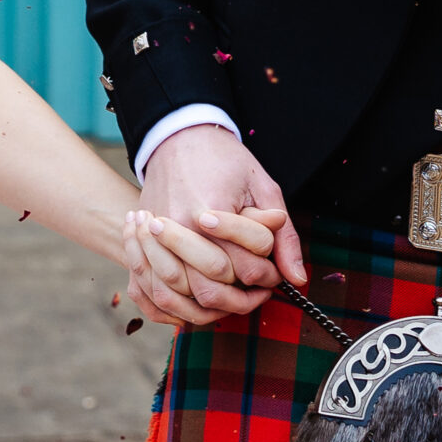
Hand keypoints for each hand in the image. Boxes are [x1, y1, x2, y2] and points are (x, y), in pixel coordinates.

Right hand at [127, 124, 307, 325]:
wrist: (178, 138)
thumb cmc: (224, 160)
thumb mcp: (264, 188)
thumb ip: (284, 234)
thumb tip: (297, 278)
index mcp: (212, 210)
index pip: (246, 265)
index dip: (268, 275)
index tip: (275, 271)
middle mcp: (180, 226)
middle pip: (214, 286)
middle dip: (243, 295)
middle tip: (258, 287)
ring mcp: (157, 236)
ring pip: (185, 294)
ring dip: (214, 303)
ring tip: (233, 295)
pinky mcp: (143, 241)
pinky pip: (158, 289)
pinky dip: (181, 301)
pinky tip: (203, 294)